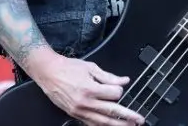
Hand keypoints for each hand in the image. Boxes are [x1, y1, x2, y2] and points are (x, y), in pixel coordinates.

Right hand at [29, 51, 144, 125]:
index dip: (120, 90)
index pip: (114, 95)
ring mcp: (79, 110)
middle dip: (127, 117)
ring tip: (129, 125)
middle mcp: (85, 102)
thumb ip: (109, 77)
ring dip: (117, 124)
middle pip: (111, 112)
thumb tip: (124, 81)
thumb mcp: (91, 67)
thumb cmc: (68, 68)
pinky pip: (91, 123)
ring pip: (102, 121)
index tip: (119, 87)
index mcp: (90, 89)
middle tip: (139, 120)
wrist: (49, 72)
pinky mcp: (75, 114)